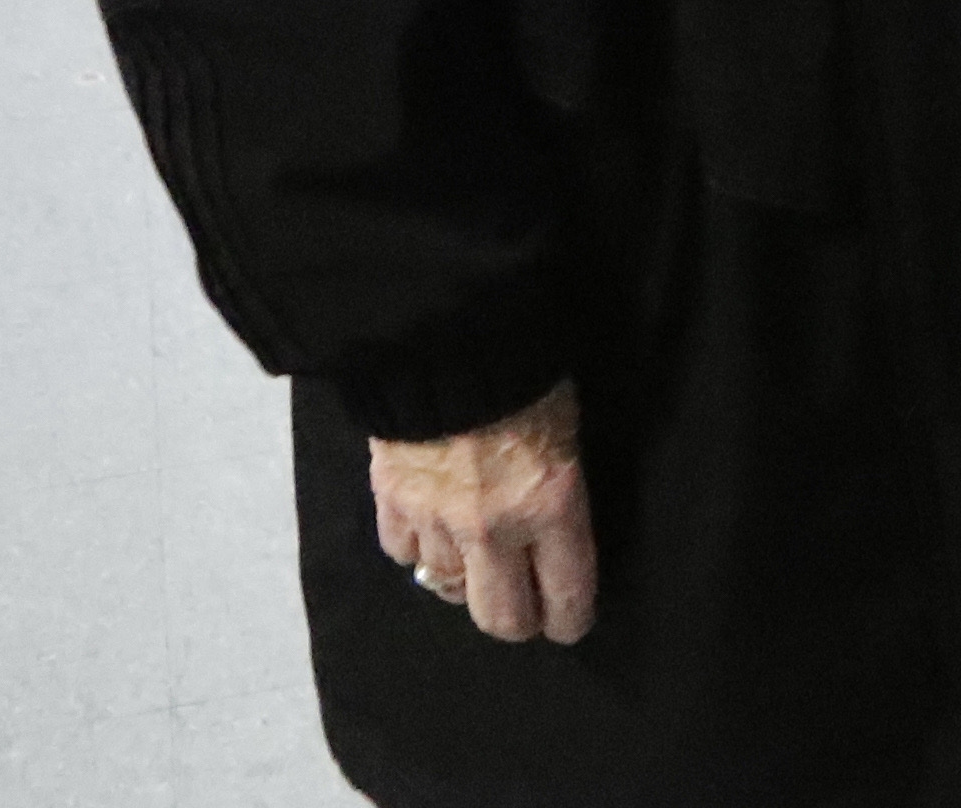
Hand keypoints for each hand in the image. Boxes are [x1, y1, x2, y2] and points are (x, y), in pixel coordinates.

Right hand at [369, 379, 597, 644]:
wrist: (448, 335)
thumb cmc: (526, 369)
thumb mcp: (567, 428)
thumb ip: (557, 489)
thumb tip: (550, 529)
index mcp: (552, 504)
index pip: (565, 595)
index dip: (568, 619)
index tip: (569, 623)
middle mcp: (494, 527)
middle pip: (502, 617)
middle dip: (517, 622)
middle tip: (524, 612)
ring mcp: (437, 520)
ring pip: (447, 588)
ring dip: (463, 579)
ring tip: (475, 563)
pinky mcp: (391, 502)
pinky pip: (403, 553)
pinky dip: (416, 548)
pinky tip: (430, 531)